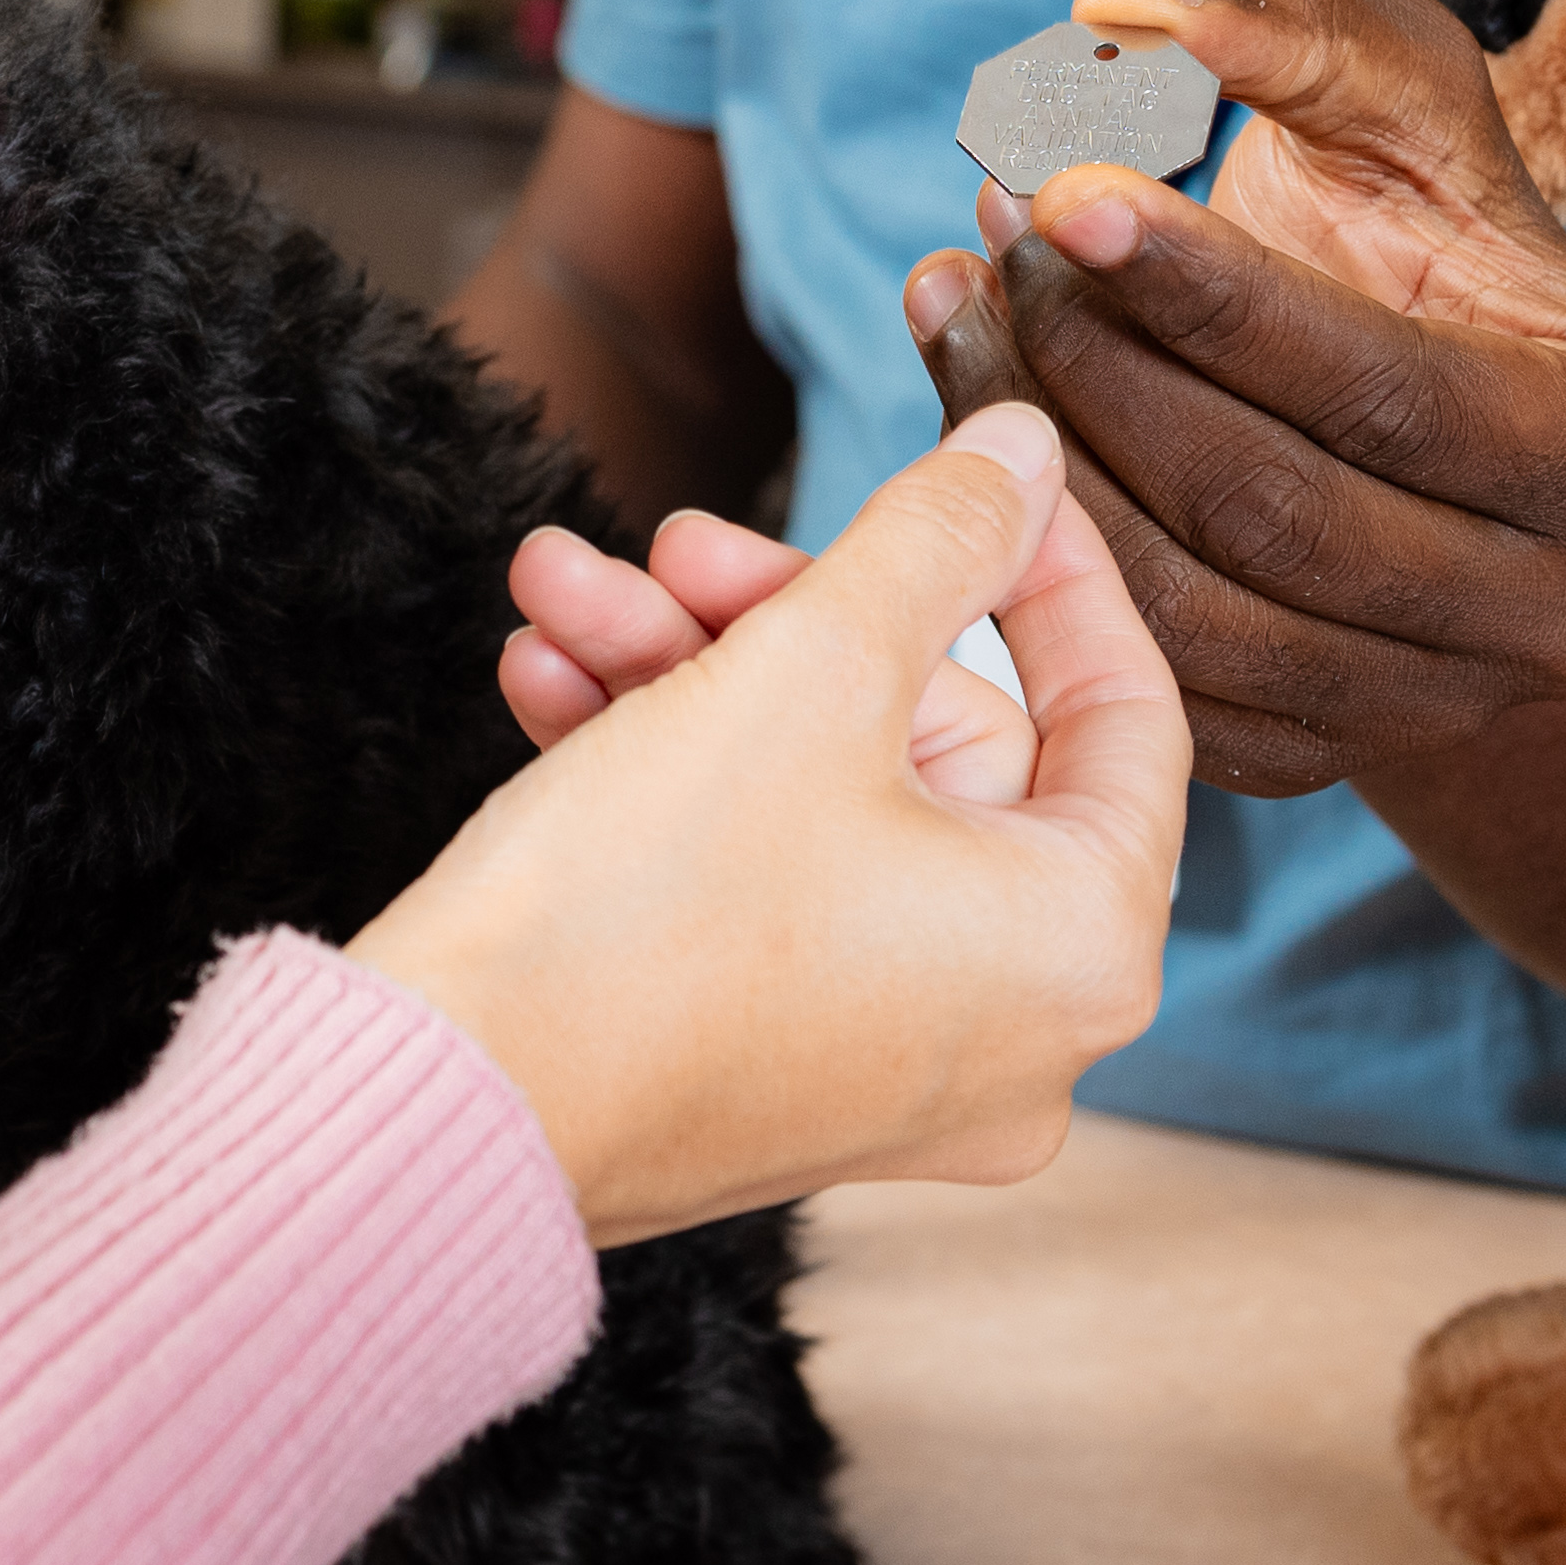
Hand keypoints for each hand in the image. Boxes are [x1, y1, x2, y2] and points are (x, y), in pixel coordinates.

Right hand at [349, 404, 1189, 1245]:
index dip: (1046, 564)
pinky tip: (547, 683)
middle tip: (673, 543)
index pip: (1124, 710)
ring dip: (689, 673)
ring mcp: (895, 1067)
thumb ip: (936, 540)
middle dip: (782, 616)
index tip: (981, 471)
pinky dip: (669, 777)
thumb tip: (1024, 454)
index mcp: (1081, 947)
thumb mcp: (807, 669)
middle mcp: (1018, 1033)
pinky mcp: (779, 1074)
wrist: (442, 1110)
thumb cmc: (644, 910)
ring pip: (825, 796)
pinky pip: (765, 884)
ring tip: (561, 590)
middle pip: (936, 741)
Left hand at [905, 0, 1565, 795]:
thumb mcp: (1409, 102)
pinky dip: (1033, 547)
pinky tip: (973, 413)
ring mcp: (1431, 712)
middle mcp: (1552, 617)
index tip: (1061, 186)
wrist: (1450, 414)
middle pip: (1272, 511)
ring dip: (1037, 450)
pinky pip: (1139, 680)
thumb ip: (1294, 27)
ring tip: (959, 299)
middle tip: (997, 229)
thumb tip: (1124, 16)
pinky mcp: (1313, 759)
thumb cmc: (1428, 233)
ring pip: (1186, 610)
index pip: (1385, 389)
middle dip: (1100, 362)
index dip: (1210, 294)